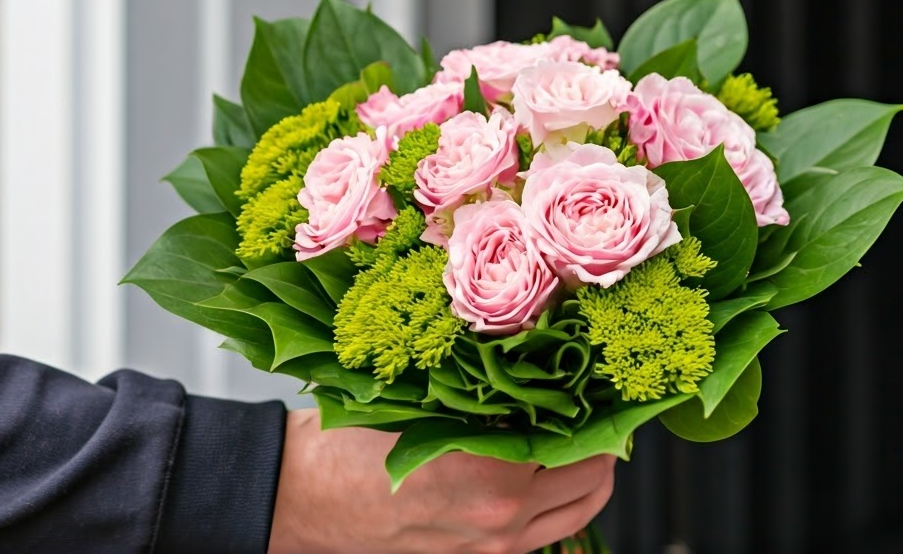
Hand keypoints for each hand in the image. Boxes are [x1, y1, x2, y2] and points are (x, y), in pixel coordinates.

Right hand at [267, 409, 615, 553]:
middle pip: (591, 485)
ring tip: (577, 436)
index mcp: (493, 477)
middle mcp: (501, 521)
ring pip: (573, 515)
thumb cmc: (345, 445)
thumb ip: (490, 397)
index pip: (585, 446)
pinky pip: (540, 533)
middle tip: (599, 409)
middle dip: (603, 445)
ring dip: (585, 476)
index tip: (608, 388)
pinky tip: (537, 465)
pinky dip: (553, 501)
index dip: (604, 413)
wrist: (293, 496)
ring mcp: (490, 549)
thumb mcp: (423, 403)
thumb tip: (546, 367)